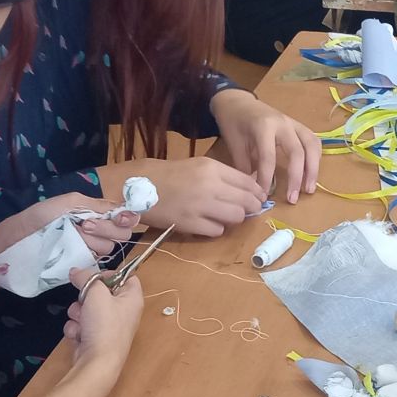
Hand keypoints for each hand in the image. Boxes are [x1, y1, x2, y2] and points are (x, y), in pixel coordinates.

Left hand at [0, 195, 138, 259]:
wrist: (19, 238)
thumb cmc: (42, 216)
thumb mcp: (71, 202)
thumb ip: (100, 206)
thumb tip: (129, 211)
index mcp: (96, 213)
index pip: (126, 217)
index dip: (126, 218)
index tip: (118, 218)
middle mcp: (97, 231)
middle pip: (122, 234)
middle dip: (105, 228)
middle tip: (82, 225)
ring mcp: (90, 249)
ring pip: (109, 248)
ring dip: (91, 240)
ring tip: (71, 235)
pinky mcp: (82, 264)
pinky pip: (96, 261)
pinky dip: (85, 252)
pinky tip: (71, 248)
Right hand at [62, 265, 142, 378]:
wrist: (97, 362)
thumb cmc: (104, 326)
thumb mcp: (96, 293)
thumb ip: (86, 277)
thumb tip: (76, 271)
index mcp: (132, 298)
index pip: (127, 276)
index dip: (110, 273)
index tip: (94, 276)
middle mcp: (124, 312)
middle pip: (102, 293)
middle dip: (86, 296)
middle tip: (84, 301)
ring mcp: (109, 326)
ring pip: (87, 309)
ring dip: (78, 313)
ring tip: (81, 321)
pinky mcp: (96, 338)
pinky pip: (82, 325)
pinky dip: (77, 328)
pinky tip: (79, 335)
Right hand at [122, 156, 265, 236]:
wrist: (137, 187)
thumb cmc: (169, 174)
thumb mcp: (198, 166)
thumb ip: (222, 176)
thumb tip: (248, 190)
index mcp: (212, 167)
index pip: (248, 182)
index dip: (257, 193)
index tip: (259, 199)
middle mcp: (209, 185)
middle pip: (246, 201)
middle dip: (250, 208)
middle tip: (246, 211)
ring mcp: (200, 206)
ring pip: (236, 217)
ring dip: (233, 219)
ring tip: (223, 217)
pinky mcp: (190, 224)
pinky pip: (217, 231)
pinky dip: (216, 229)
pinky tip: (207, 224)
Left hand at [211, 88, 321, 203]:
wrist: (237, 102)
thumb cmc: (234, 123)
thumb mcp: (234, 145)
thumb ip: (245, 167)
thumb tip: (256, 191)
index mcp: (263, 126)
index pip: (268, 157)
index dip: (266, 179)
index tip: (263, 196)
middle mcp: (283, 123)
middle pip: (297, 152)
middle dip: (296, 177)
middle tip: (292, 199)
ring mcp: (293, 123)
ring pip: (311, 146)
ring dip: (313, 169)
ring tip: (309, 189)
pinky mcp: (299, 126)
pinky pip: (313, 141)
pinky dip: (316, 157)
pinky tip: (312, 173)